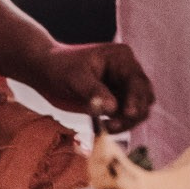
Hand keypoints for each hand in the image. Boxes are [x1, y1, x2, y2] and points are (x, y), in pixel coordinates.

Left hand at [35, 39, 152, 131]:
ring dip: (127, 121)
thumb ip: (94, 92)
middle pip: (143, 96)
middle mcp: (127, 71)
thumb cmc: (59, 68)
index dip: (135, 99)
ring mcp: (123, 87)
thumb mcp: (75, 78)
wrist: (46, 71)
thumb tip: (113, 109)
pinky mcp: (116, 101)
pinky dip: (118, 125)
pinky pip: (125, 117)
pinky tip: (103, 129)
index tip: (127, 114)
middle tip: (112, 126)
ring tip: (106, 128)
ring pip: (138, 109)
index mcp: (121, 58)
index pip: (137, 81)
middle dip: (133, 113)